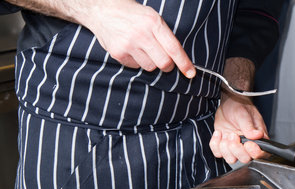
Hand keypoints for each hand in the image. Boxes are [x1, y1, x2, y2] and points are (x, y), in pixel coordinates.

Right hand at [79, 0, 195, 76]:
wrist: (104, 9)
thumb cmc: (133, 14)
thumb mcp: (152, 17)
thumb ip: (164, 36)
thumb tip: (178, 58)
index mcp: (153, 22)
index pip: (174, 48)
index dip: (184, 63)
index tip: (191, 73)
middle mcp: (141, 34)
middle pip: (164, 63)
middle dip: (167, 65)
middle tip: (164, 60)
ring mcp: (129, 44)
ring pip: (150, 67)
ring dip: (151, 62)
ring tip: (143, 49)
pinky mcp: (118, 53)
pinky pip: (136, 67)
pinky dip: (137, 61)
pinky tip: (132, 49)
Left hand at [209, 58, 267, 163]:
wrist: (229, 103)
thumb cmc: (240, 106)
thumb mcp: (244, 114)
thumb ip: (249, 126)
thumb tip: (256, 135)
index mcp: (258, 139)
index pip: (261, 154)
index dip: (254, 152)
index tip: (247, 143)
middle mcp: (247, 146)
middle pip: (245, 159)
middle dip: (237, 149)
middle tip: (233, 134)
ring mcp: (235, 147)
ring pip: (231, 159)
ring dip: (225, 147)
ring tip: (226, 133)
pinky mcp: (224, 146)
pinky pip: (218, 153)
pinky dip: (215, 144)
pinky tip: (218, 133)